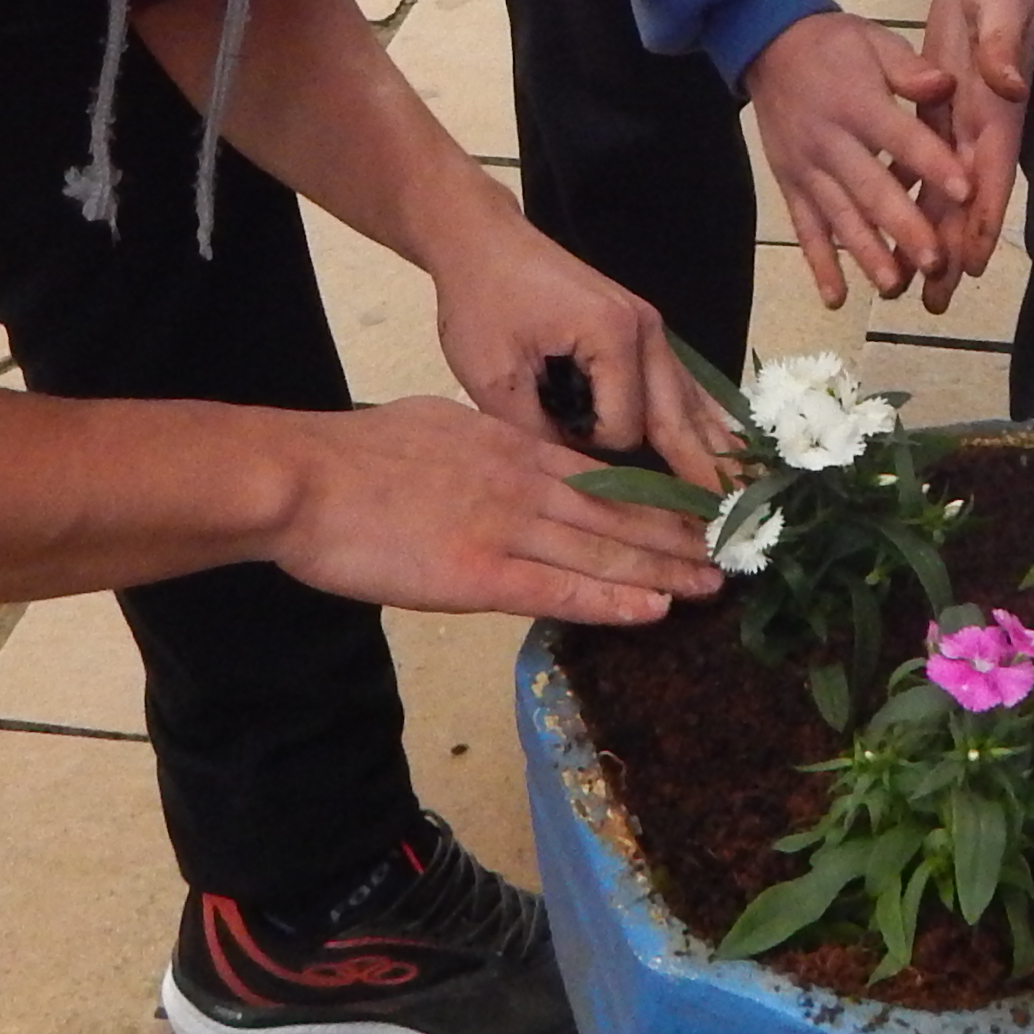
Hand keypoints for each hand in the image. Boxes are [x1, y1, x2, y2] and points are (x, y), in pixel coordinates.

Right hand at [265, 398, 724, 627]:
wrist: (303, 480)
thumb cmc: (350, 457)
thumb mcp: (432, 425)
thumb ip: (478, 445)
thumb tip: (498, 453)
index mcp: (507, 446)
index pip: (599, 474)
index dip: (652, 495)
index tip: (693, 508)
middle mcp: (521, 482)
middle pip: (617, 510)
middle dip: (678, 534)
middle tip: (729, 549)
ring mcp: (504, 528)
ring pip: (603, 549)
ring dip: (664, 569)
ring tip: (713, 582)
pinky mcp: (479, 574)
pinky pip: (561, 590)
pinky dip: (613, 599)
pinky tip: (655, 607)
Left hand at [426, 222, 732, 488]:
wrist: (484, 243)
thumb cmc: (482, 304)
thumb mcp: (492, 375)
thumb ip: (535, 431)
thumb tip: (575, 477)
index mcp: (613, 336)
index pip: (625, 428)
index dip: (594, 449)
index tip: (558, 438)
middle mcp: (647, 331)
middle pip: (680, 417)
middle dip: (703, 471)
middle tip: (732, 522)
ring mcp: (652, 328)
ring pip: (692, 401)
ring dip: (713, 447)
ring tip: (744, 491)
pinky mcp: (644, 330)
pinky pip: (682, 384)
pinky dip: (702, 418)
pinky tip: (725, 445)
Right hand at [743, 9, 968, 308]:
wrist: (767, 45)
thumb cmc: (833, 45)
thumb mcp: (873, 40)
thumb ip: (908, 68)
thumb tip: (946, 84)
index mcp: (858, 103)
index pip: (901, 138)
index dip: (932, 164)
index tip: (965, 192)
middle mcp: (831, 142)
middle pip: (871, 189)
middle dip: (904, 228)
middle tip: (935, 262)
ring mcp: (807, 168)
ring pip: (839, 217)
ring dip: (866, 254)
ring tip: (893, 286)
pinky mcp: (790, 184)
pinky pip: (804, 228)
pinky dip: (819, 264)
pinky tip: (836, 298)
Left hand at [912, 0, 1033, 300]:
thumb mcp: (1001, 2)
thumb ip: (1004, 44)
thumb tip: (1008, 81)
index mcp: (999, 104)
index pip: (989, 174)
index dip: (977, 221)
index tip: (965, 266)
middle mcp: (983, 120)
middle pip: (964, 199)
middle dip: (948, 250)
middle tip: (931, 302)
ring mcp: (961, 116)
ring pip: (940, 188)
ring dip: (924, 233)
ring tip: (906, 283)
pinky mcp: (941, 102)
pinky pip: (920, 159)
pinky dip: (905, 191)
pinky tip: (883, 222)